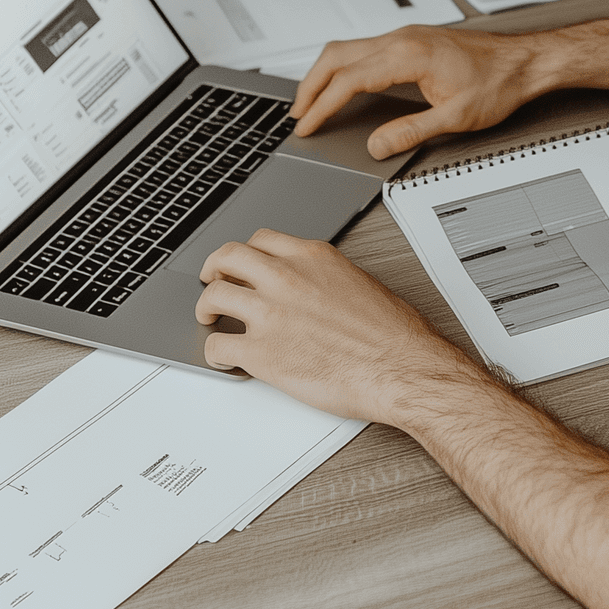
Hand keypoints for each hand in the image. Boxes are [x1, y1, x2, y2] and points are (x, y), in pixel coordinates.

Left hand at [195, 229, 473, 421]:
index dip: (246, 253)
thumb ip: (326, 276)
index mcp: (313, 257)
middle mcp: (286, 278)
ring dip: (206, 307)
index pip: (262, 239)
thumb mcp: (360, 281)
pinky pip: (218, 346)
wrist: (401, 368)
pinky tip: (223, 356)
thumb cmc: (393, 334)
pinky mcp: (262, 353)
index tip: (242, 263)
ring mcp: (270, 314)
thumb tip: (313, 285)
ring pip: (214, 296)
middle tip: (212, 280)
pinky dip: (214, 352)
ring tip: (209, 317)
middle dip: (215, 268)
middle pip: (228, 257)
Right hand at [290, 24, 553, 157]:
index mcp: (407, 55)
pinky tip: (344, 85)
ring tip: (312, 102)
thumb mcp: (455, 117)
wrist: (525, 61)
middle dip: (310, 85)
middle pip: (336, 56)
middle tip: (297, 115)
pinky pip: (364, 49)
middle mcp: (401, 39)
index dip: (322, 105)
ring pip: (347, 48)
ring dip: (324, 74)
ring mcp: (405, 36)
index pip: (348, 79)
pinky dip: (343, 68)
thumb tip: (377, 145)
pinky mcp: (411, 39)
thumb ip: (410, 132)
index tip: (307, 125)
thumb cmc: (499, 82)